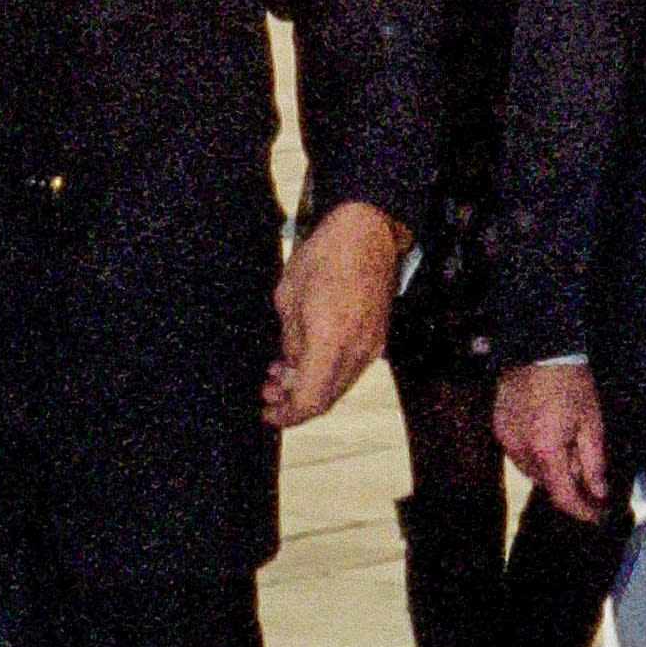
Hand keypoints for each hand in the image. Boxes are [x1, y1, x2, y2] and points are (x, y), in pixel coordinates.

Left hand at [266, 201, 401, 426]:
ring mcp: (373, 346)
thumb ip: (290, 342)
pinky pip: (351, 368)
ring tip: (282, 373)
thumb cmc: (324, 256)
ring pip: (339, 385)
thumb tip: (291, 367)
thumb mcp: (288, 299)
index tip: (267, 413)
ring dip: (311, 386)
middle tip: (269, 390)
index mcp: (330, 342)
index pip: (311, 401)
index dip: (287, 415)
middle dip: (295, 402)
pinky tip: (309, 357)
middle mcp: (357, 351)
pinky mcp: (378, 337)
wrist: (367, 231)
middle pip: (326, 398)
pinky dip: (328, 372)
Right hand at [494, 355, 614, 523]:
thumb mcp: (592, 424)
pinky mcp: (498, 428)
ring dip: (551, 469)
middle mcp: (520, 451)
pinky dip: (536, 454)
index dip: (582, 511)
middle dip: (569, 485)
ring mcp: (505, 440)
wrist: (541, 348)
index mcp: (546, 451)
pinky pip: (519, 453)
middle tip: (589, 477)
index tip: (598, 515)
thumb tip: (598, 492)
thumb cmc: (572, 384)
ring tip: (569, 451)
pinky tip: (549, 437)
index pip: (563, 496)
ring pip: (531, 470)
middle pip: (546, 484)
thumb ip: (593, 463)